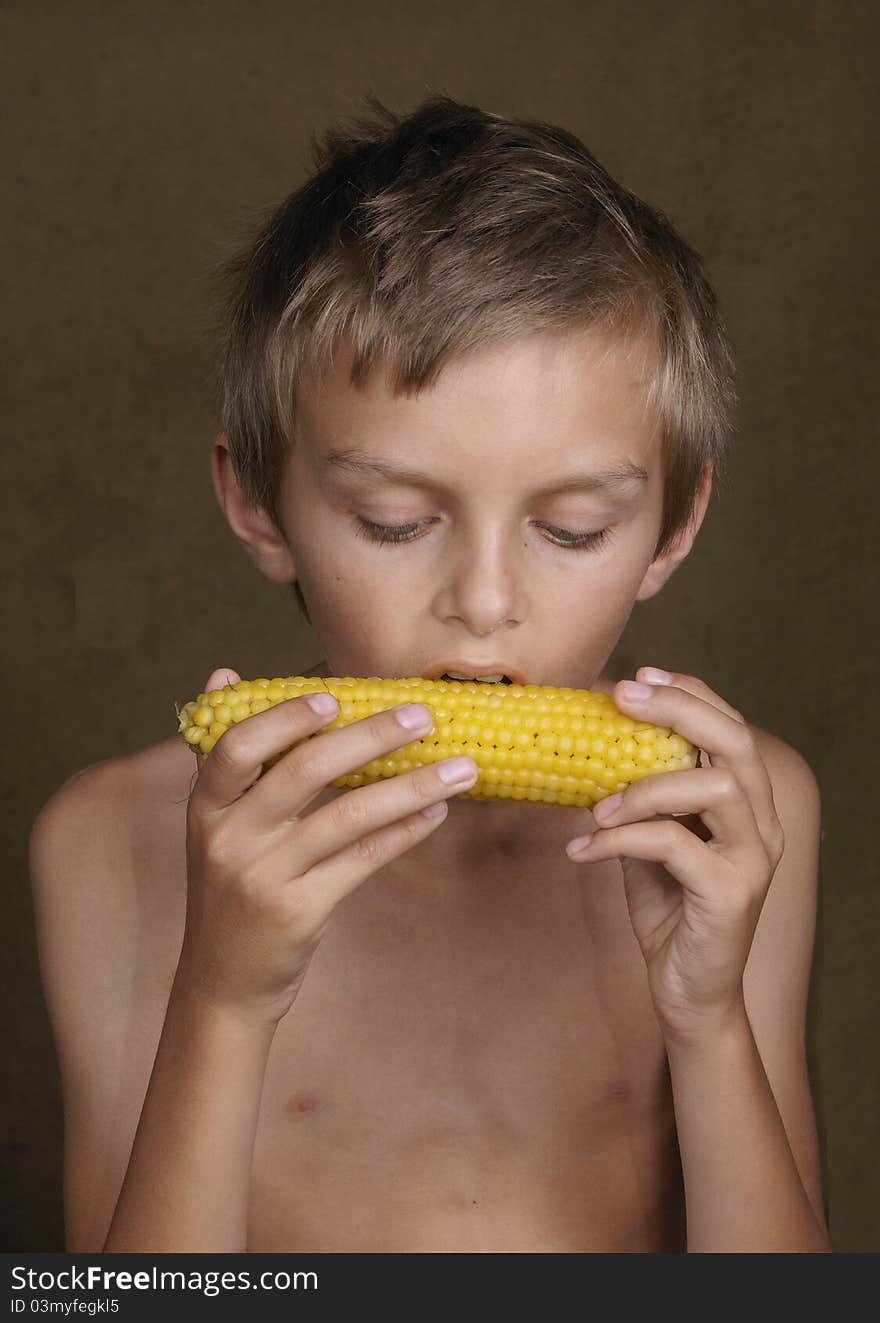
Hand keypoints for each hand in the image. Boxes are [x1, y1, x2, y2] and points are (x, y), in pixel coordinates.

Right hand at [177, 667, 477, 1026]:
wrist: (223, 983)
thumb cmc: (232, 886)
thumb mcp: (215, 822)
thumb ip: (229, 755)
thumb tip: (225, 670)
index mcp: (206, 806)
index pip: (236, 746)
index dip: (285, 718)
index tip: (336, 696)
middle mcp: (229, 838)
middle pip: (303, 772)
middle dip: (370, 736)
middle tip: (424, 715)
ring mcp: (264, 876)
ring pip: (346, 817)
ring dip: (410, 786)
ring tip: (462, 767)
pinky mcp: (298, 911)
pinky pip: (362, 861)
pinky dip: (403, 832)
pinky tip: (437, 812)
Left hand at [565, 667, 784, 1045]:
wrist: (690, 995)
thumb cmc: (670, 912)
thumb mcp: (650, 844)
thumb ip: (639, 800)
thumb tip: (590, 751)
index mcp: (747, 805)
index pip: (730, 727)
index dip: (689, 693)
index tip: (638, 675)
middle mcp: (762, 825)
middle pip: (734, 743)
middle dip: (677, 709)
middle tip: (621, 697)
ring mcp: (752, 860)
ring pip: (713, 788)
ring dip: (643, 788)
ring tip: (596, 808)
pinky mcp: (729, 895)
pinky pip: (673, 844)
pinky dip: (620, 840)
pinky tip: (583, 851)